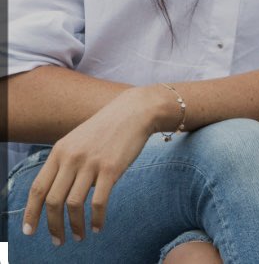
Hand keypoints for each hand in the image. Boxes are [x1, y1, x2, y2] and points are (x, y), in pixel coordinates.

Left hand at [21, 85, 162, 245]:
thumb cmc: (107, 127)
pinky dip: (97, 219)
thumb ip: (65, 162)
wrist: (135, 111)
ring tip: (79, 237)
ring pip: (74, 204)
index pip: (38, 188)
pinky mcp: (112, 168)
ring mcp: (92, 163)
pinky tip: (98, 227)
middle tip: (58, 240)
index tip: (30, 230)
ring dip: (75, 226)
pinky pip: (99, 202)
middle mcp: (72, 157)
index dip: (31, 213)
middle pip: (53, 201)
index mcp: (60, 150)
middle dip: (53, 226)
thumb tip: (59, 194)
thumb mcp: (78, 139)